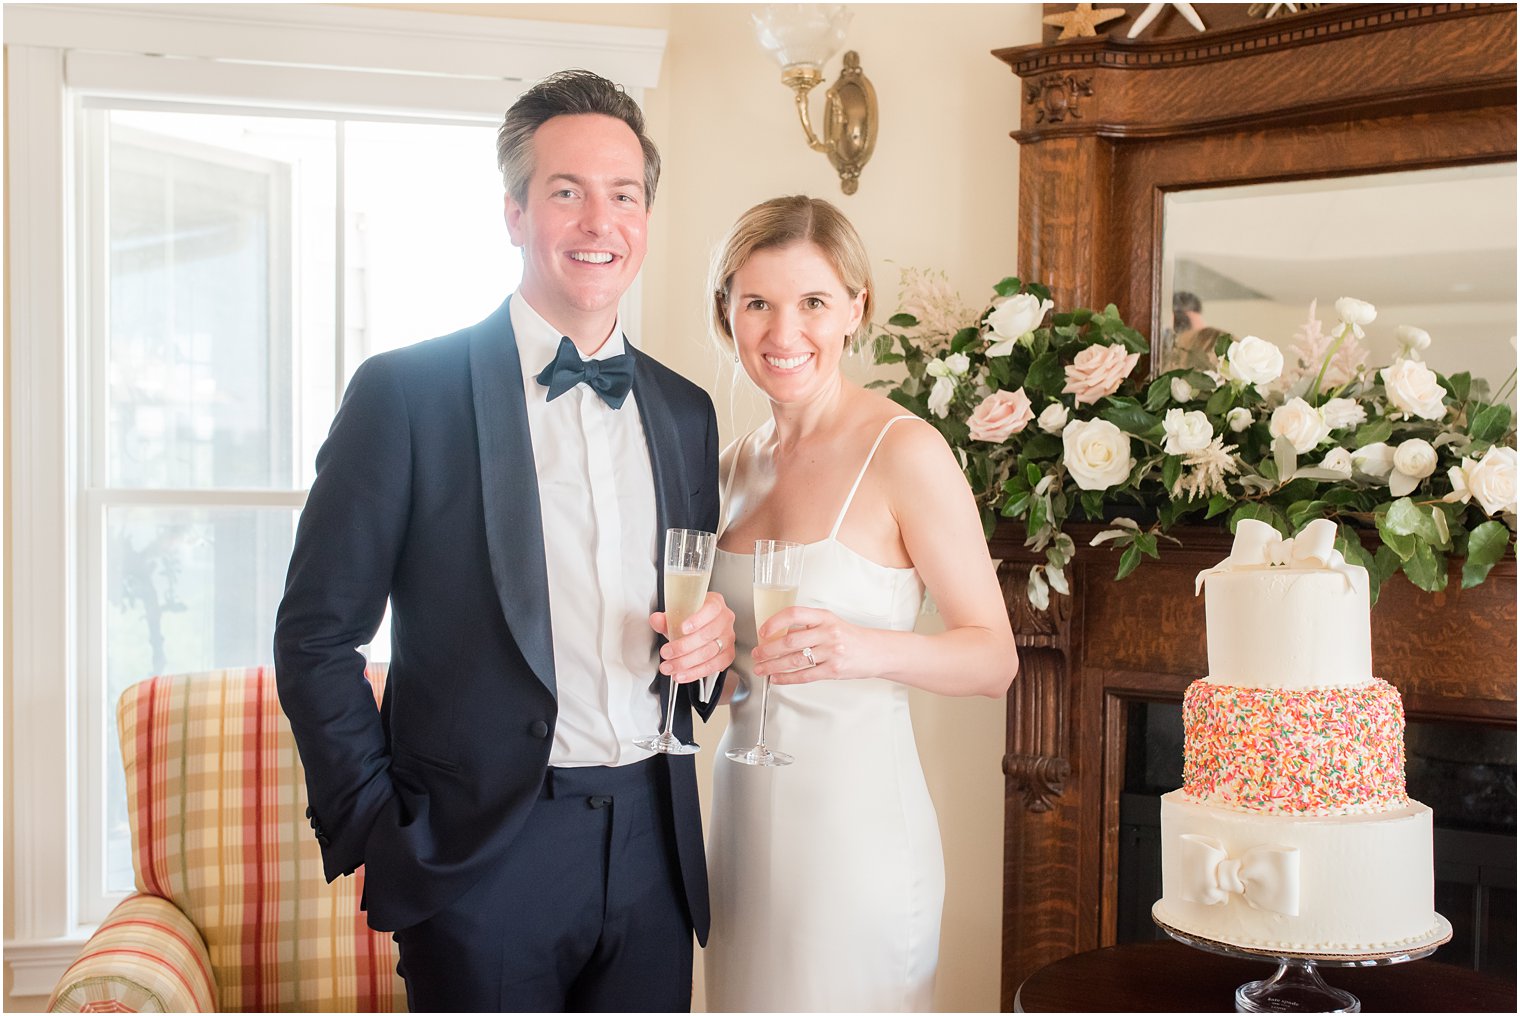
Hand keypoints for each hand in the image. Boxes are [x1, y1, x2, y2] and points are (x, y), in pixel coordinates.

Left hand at [651, 591, 736, 683]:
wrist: (700, 628)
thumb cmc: (690, 618)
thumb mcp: (677, 615)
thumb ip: (665, 618)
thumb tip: (656, 620)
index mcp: (715, 603)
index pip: (711, 609)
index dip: (697, 620)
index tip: (682, 629)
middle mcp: (725, 620)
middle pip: (707, 635)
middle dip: (683, 647)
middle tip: (666, 653)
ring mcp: (728, 638)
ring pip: (709, 653)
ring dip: (686, 663)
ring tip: (670, 667)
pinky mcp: (727, 655)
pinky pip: (713, 667)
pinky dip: (695, 672)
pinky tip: (682, 674)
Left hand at [752, 606, 870, 684]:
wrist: (876, 651)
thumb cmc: (851, 637)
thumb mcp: (830, 623)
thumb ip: (808, 627)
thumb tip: (779, 635)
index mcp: (824, 617)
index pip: (794, 614)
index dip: (775, 622)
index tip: (763, 631)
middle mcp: (828, 632)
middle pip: (790, 641)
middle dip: (768, 649)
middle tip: (756, 654)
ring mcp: (832, 652)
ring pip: (794, 660)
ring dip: (773, 666)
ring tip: (761, 668)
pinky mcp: (834, 670)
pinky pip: (805, 675)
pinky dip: (787, 678)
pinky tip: (777, 678)